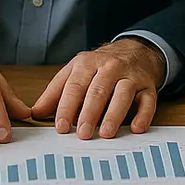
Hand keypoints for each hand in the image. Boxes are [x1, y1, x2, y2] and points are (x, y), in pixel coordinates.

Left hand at [31, 39, 165, 138]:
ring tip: (105, 133)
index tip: (61, 126)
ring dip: (114, 114)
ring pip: (123, 93)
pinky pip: (148, 100)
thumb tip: (36, 113)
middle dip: (89, 113)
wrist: (135, 50)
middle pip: (98, 90)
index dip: (67, 107)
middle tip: (82, 134)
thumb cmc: (100, 67)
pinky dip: (144, 115)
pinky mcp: (148, 86)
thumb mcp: (74, 72)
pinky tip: (136, 128)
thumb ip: (55, 93)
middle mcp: (110, 67)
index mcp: (87, 64)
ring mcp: (131, 76)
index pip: (75, 86)